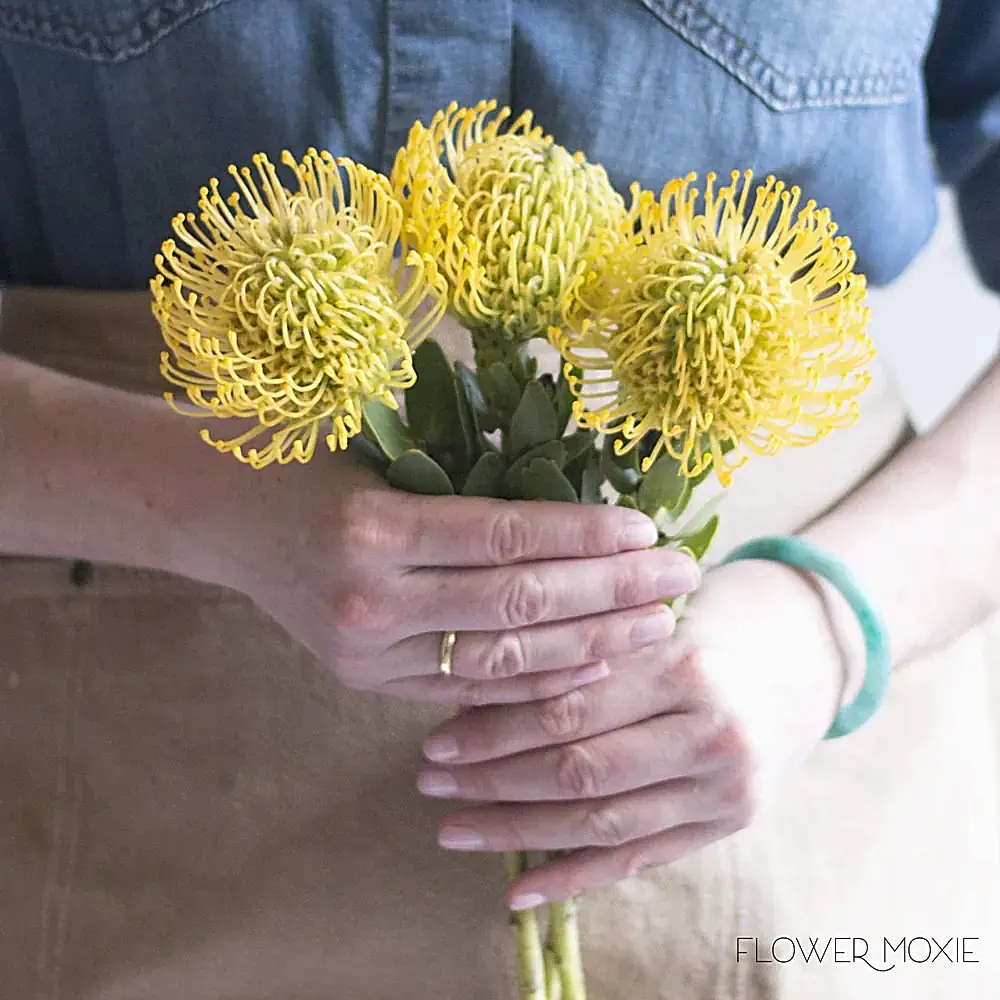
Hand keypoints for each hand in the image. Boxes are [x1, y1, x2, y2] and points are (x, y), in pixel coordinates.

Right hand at [227, 451, 700, 704]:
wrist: (219, 514)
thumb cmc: (305, 458)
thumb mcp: (381, 444)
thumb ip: (467, 472)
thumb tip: (575, 489)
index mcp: (375, 526)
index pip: (509, 537)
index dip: (587, 538)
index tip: (651, 530)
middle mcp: (370, 598)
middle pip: (519, 604)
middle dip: (611, 593)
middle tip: (682, 578)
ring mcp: (365, 651)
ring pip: (502, 658)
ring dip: (589, 643)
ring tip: (656, 625)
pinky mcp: (364, 679)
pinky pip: (468, 685)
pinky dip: (534, 677)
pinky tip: (594, 663)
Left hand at [415, 558, 846, 902]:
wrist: (810, 649)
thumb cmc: (712, 620)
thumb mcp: (653, 618)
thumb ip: (584, 651)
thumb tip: (476, 689)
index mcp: (684, 664)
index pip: (569, 707)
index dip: (495, 728)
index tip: (438, 739)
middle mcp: (710, 730)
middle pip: (578, 768)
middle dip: (493, 779)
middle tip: (431, 780)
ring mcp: (725, 786)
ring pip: (601, 821)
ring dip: (518, 831)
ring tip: (456, 828)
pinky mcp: (729, 823)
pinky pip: (639, 859)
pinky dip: (575, 878)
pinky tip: (519, 888)